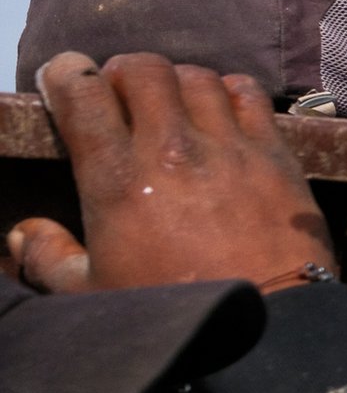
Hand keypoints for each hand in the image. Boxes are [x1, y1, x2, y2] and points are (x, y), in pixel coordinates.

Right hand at [10, 52, 332, 292]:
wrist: (270, 323)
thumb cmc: (176, 311)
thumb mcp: (92, 295)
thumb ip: (49, 257)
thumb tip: (22, 232)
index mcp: (117, 178)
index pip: (82, 92)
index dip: (66, 74)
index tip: (63, 78)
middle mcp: (171, 149)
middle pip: (142, 69)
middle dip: (122, 72)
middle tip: (120, 95)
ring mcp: (228, 146)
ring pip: (196, 76)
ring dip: (175, 82)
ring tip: (171, 106)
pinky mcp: (274, 153)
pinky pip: (249, 95)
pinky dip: (228, 91)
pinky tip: (221, 112)